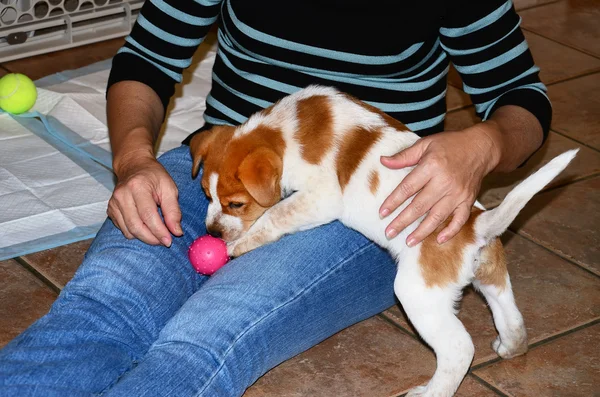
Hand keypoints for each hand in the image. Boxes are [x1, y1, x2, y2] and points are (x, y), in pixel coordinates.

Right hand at [107, 153, 182, 245]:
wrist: (134, 166)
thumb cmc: (154, 176)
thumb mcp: (170, 188)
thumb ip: (173, 210)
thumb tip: (176, 231)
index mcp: (138, 187)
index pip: (148, 215)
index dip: (159, 231)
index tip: (169, 240)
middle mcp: (122, 195)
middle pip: (136, 226)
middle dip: (152, 238)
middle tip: (164, 241)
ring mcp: (114, 203)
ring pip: (128, 231)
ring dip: (144, 237)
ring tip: (157, 234)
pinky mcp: (110, 210)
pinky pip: (123, 229)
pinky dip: (135, 233)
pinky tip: (145, 227)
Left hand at [379, 124, 501, 245]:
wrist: (481, 147)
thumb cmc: (450, 144)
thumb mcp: (426, 144)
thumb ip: (404, 156)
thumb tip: (383, 161)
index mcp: (431, 166)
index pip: (407, 188)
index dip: (393, 201)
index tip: (382, 213)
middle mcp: (444, 182)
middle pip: (419, 206)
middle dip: (402, 221)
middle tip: (389, 233)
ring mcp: (458, 193)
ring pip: (437, 217)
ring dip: (422, 231)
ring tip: (409, 242)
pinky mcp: (469, 200)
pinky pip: (460, 219)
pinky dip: (451, 231)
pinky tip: (439, 240)